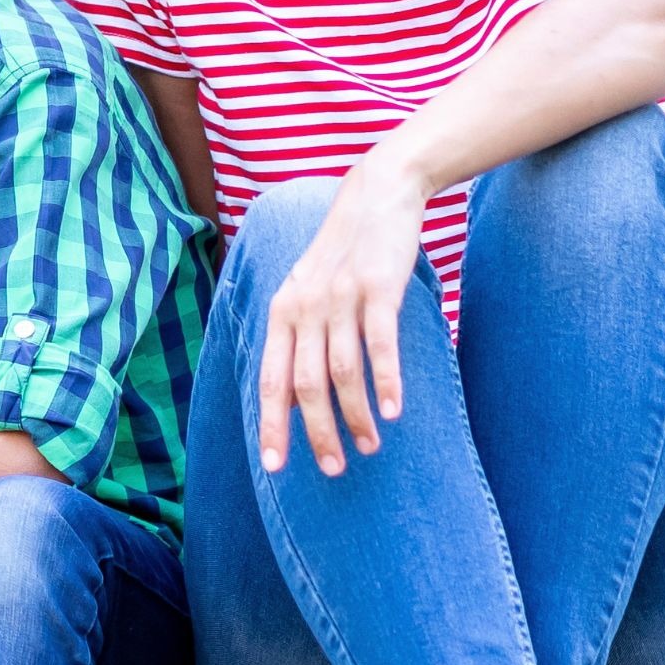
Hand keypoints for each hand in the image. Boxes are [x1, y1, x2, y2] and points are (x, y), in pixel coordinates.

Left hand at [257, 159, 429, 476]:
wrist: (376, 196)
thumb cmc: (343, 254)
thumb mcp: (307, 290)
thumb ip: (300, 336)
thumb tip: (296, 392)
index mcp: (280, 313)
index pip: (269, 380)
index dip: (271, 424)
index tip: (274, 467)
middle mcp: (302, 309)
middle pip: (304, 385)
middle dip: (316, 433)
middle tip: (334, 469)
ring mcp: (339, 298)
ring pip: (342, 372)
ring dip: (356, 415)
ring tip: (370, 447)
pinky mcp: (377, 288)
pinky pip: (379, 345)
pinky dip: (386, 381)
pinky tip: (394, 411)